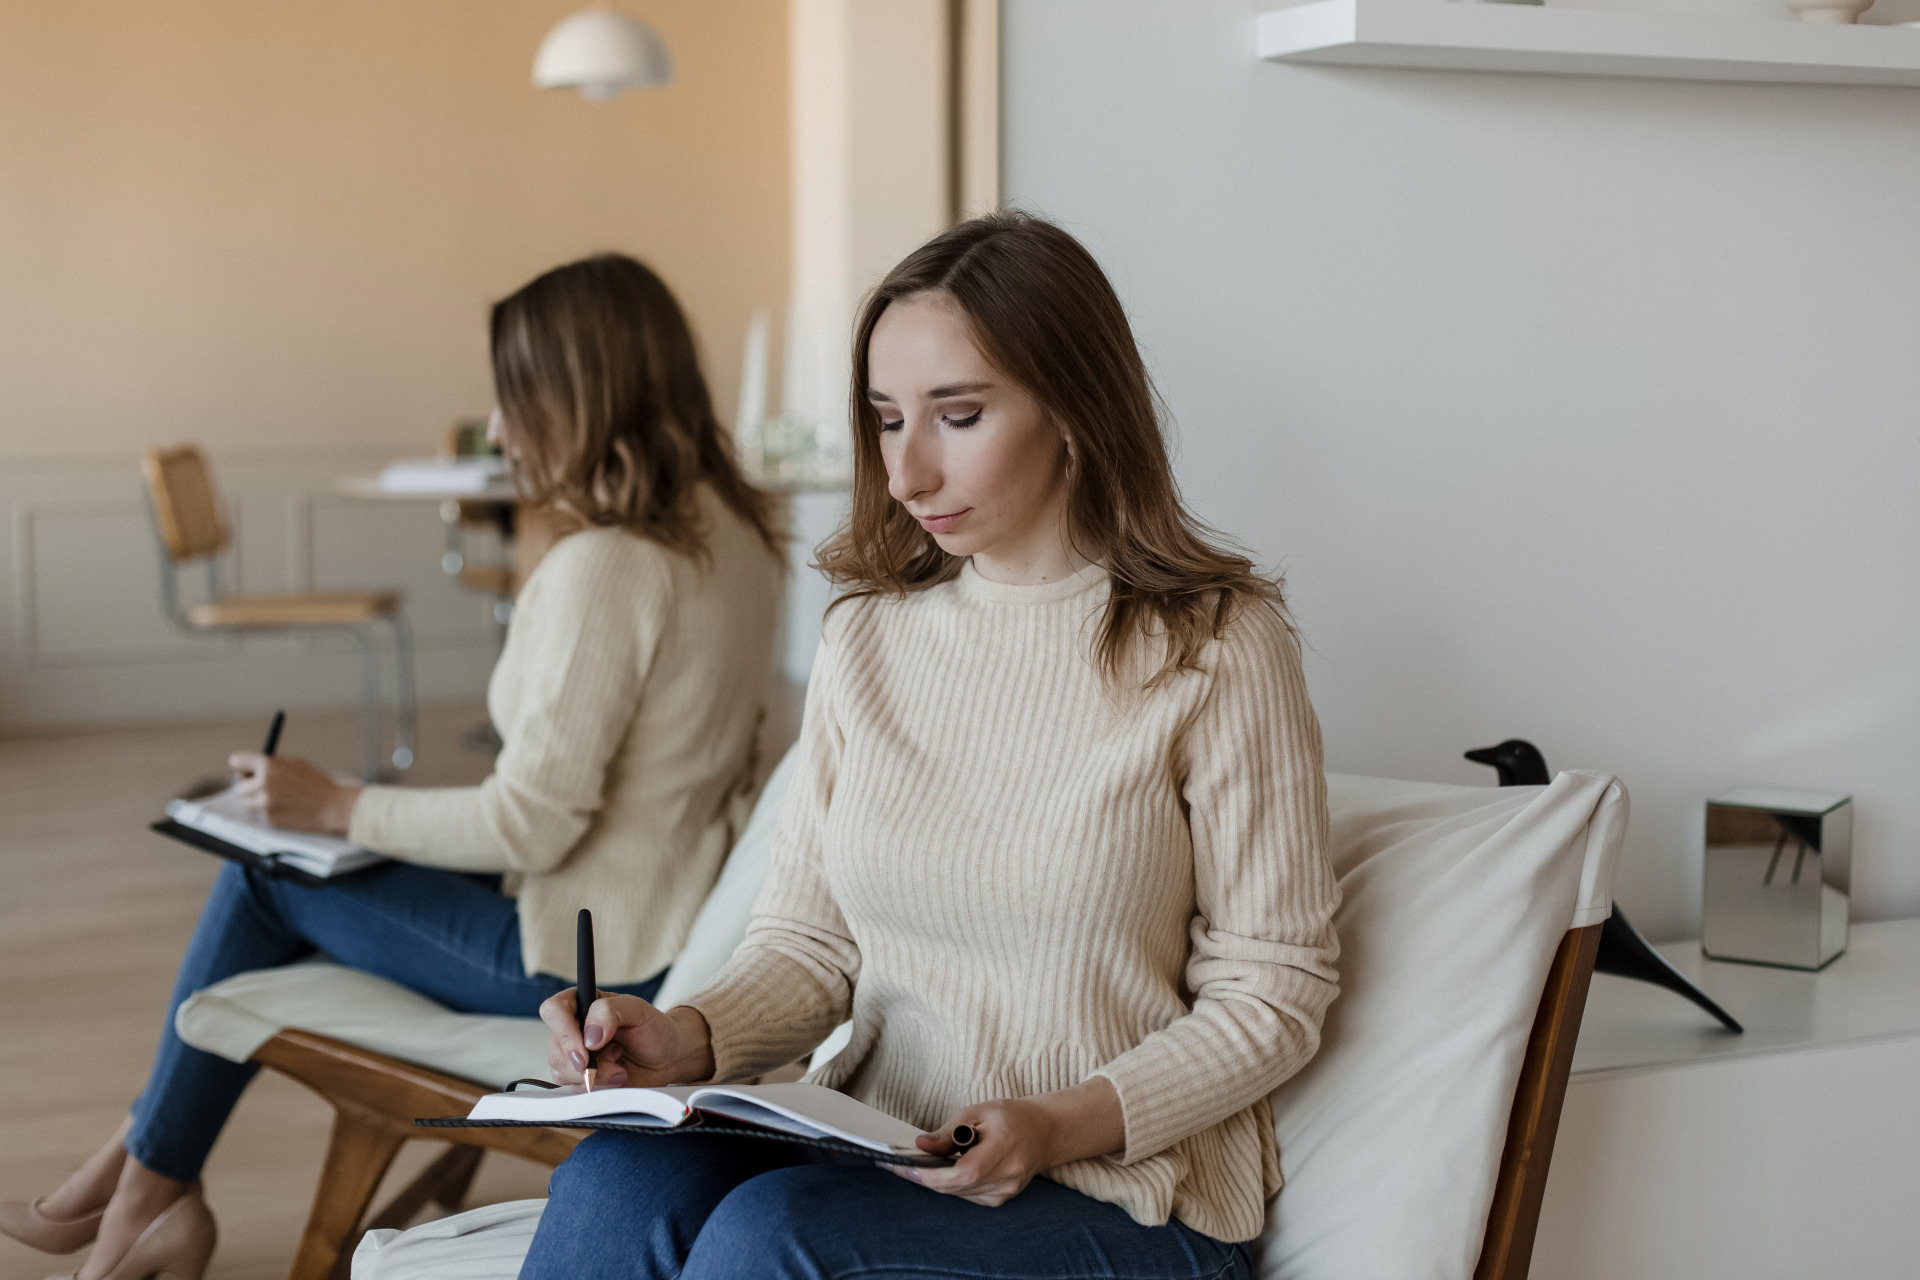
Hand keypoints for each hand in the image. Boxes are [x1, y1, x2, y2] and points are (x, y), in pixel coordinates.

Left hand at [229, 752, 359, 833]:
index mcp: (269, 765)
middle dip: (249, 785)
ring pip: (246, 801)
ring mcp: (265, 803)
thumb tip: (254, 765)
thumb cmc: (318, 784)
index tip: (243, 769)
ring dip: (256, 800)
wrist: (332, 807)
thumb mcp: (297, 763)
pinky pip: (259, 814)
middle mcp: (263, 783)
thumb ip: (275, 763)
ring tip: (275, 798)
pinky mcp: (268, 818)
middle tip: (261, 785)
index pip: (237, 761)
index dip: (240, 765)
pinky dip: (267, 811)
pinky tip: (284, 808)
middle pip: (239, 785)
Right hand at [539, 989, 715, 1089]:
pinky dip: (599, 1087)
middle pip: (555, 1049)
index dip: (563, 1032)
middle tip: (615, 1062)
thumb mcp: (637, 1010)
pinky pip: (575, 1089)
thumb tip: (588, 1036)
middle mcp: (573, 1029)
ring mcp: (574, 1056)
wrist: (666, 1057)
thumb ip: (609, 1012)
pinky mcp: (580, 1079)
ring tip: (621, 1067)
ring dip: (596, 1076)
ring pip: (563, 1072)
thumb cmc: (652, 1028)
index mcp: (582, 1004)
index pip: (554, 1010)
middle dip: (585, 1063)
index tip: (586, 1050)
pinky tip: (618, 1077)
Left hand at [893, 1077, 1124, 1206]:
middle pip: (954, 1186)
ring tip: (915, 1162)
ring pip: (957, 1193)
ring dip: (934, 1179)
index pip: (961, 1174)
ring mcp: (1004, 1193)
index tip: (902, 1166)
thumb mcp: (978, 1112)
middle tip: (896, 1161)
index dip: (929, 1174)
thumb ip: (949, 1131)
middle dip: (923, 1176)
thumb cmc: (1010, 1116)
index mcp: (1003, 1152)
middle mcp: (1006, 1179)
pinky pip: (965, 1194)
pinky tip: (941, 1168)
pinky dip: (950, 1183)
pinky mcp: (999, 1199)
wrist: (1044, 1132)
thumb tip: (920, 1145)